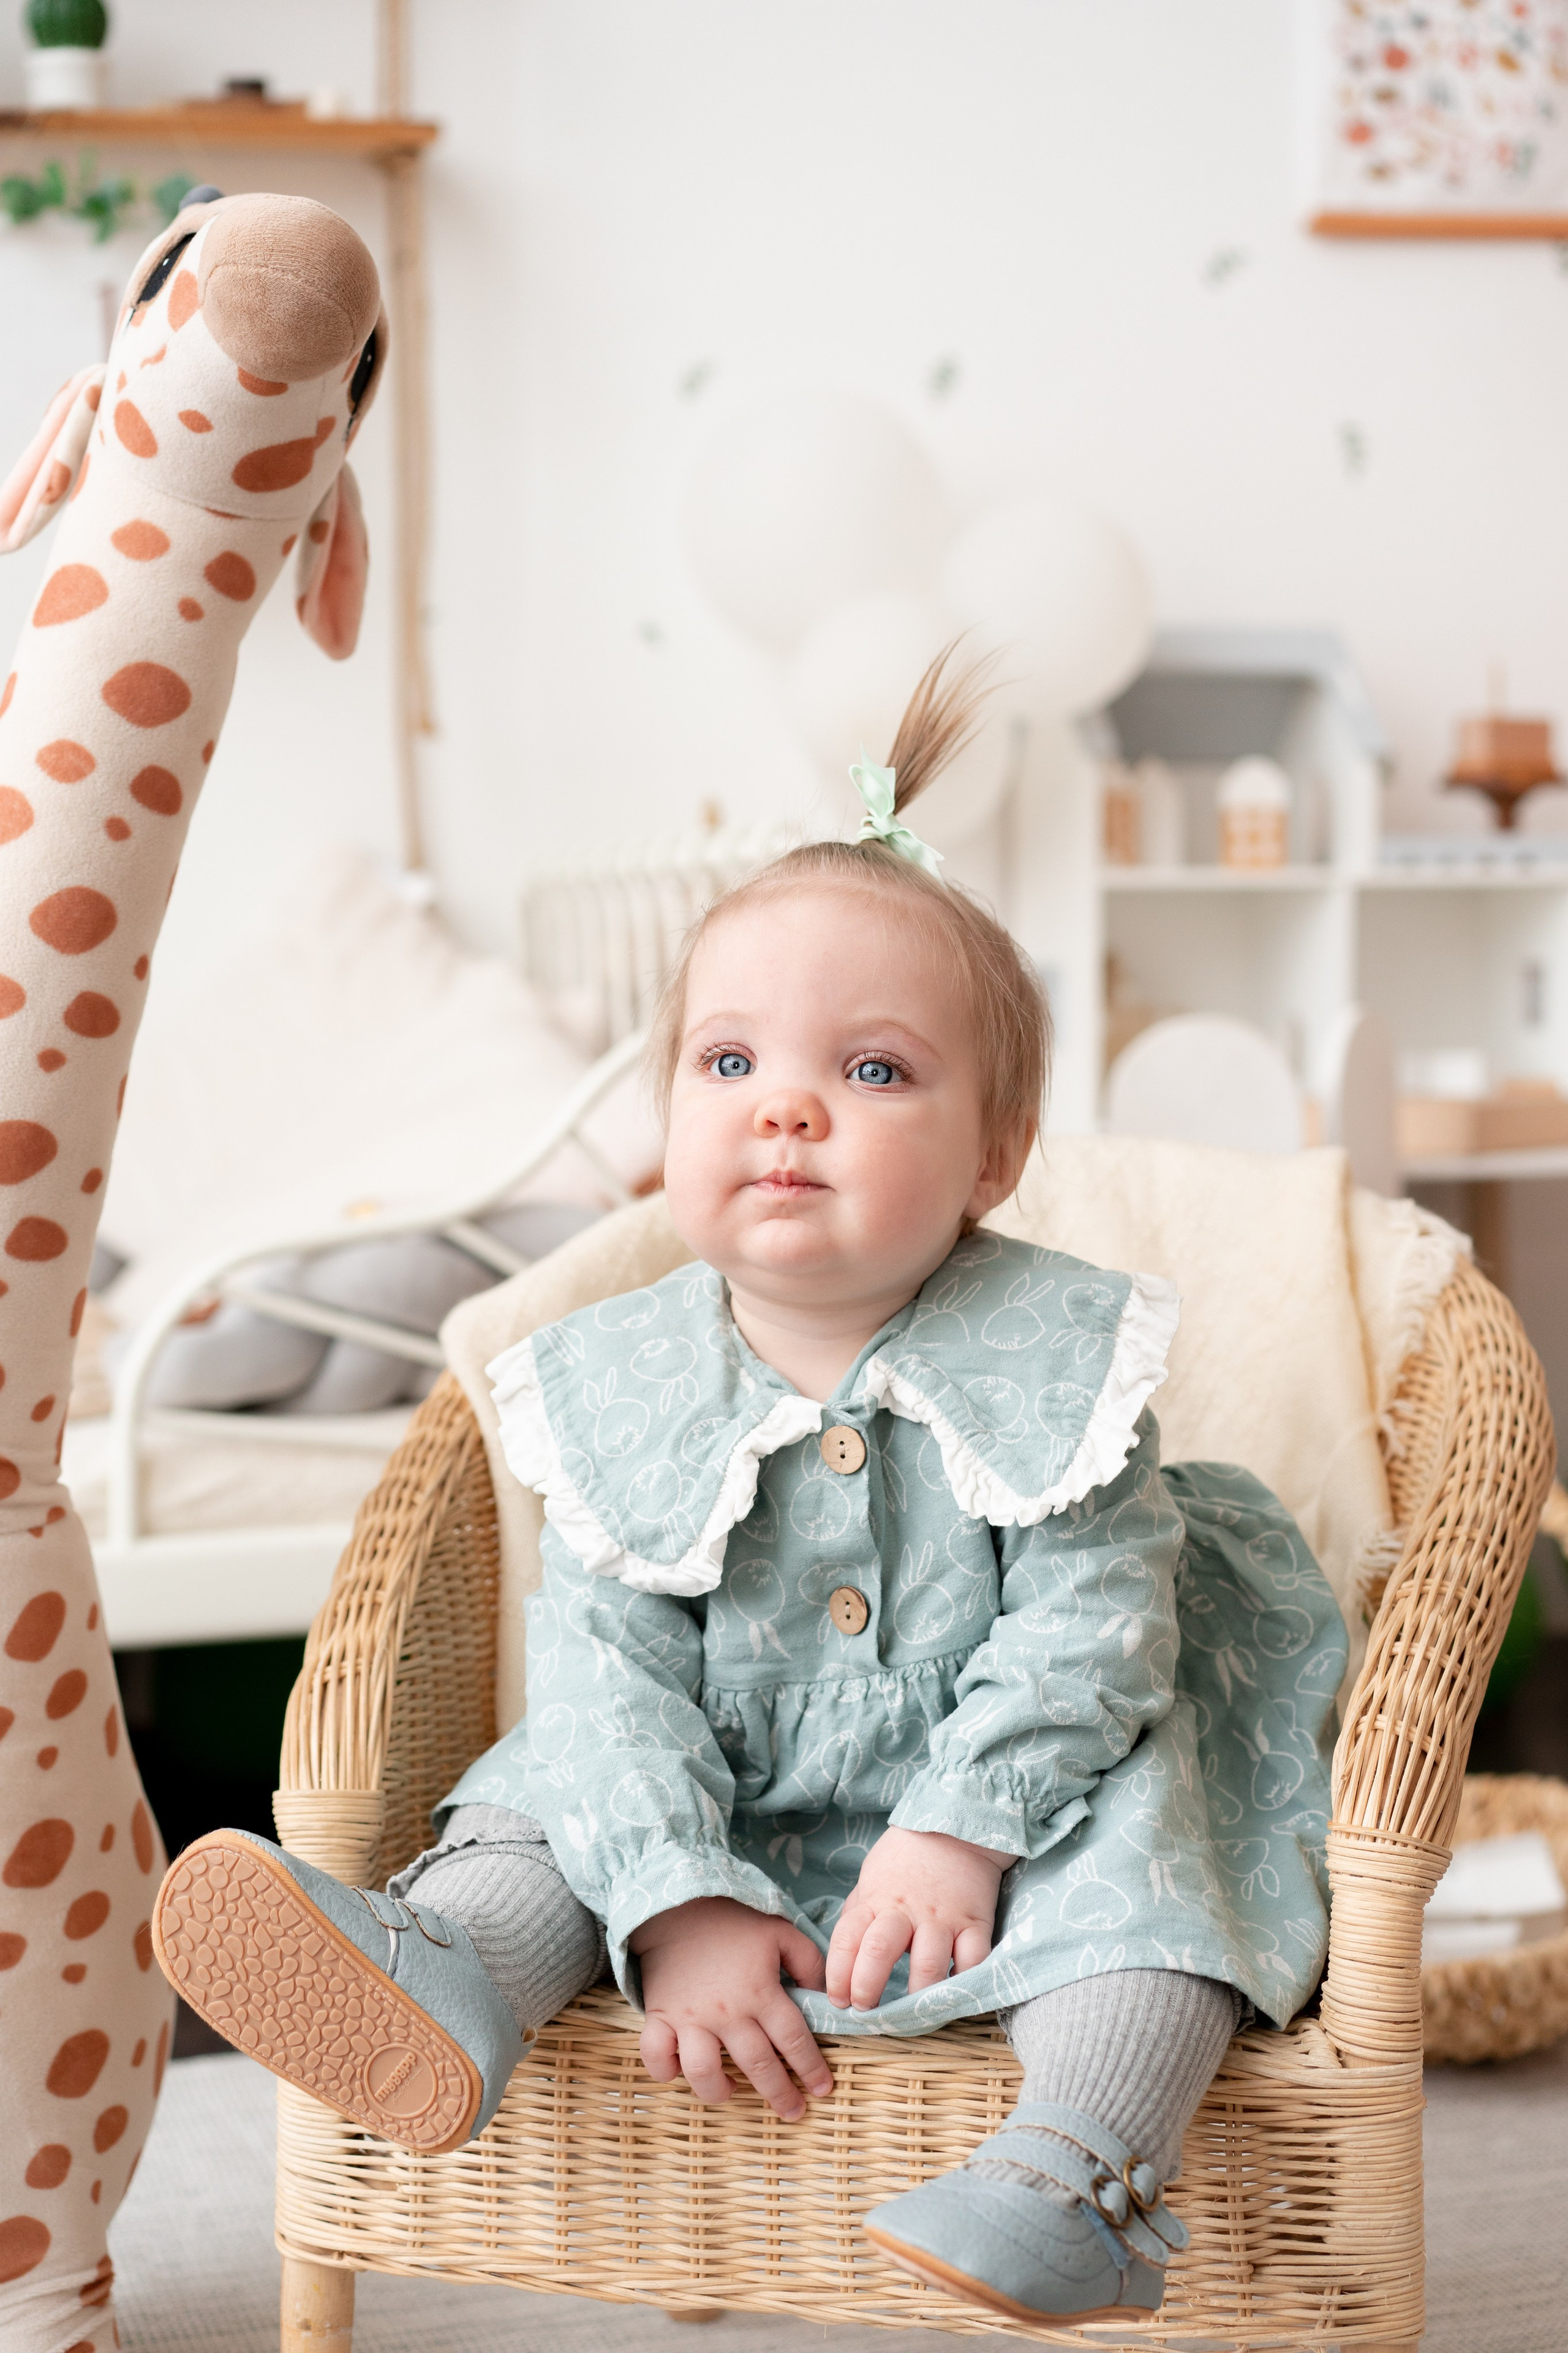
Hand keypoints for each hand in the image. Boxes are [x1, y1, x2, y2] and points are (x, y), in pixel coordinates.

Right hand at [631, 1896, 832, 2121]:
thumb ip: (810, 1963)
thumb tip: (826, 1998)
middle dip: (780, 2094)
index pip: (793, 2041)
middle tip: (793, 2112)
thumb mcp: (781, 1932)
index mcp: (760, 1992)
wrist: (679, 1904)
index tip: (822, 2088)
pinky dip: (666, 2071)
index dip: (811, 2068)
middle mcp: (727, 2012)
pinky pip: (656, 2056)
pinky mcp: (660, 2016)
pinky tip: (681, 2072)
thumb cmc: (734, 1921)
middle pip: (757, 2065)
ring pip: (704, 2073)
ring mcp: (690, 2018)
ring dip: (720, 2093)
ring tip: (733, 2092)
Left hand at [825, 1826, 1012, 2011]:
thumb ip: (860, 1913)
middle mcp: (906, 1912)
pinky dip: (964, 1985)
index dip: (837, 1974)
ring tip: (910, 2014)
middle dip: (866, 1988)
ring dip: (916, 1998)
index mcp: (876, 1900)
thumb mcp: (872, 1878)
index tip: (837, 1999)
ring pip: (928, 1966)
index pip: (847, 1939)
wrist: (957, 1829)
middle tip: (864, 2010)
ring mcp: (943, 1919)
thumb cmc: (906, 1858)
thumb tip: (842, 1955)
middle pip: (879, 1952)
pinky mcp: (976, 1923)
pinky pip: (973, 1962)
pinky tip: (953, 1996)